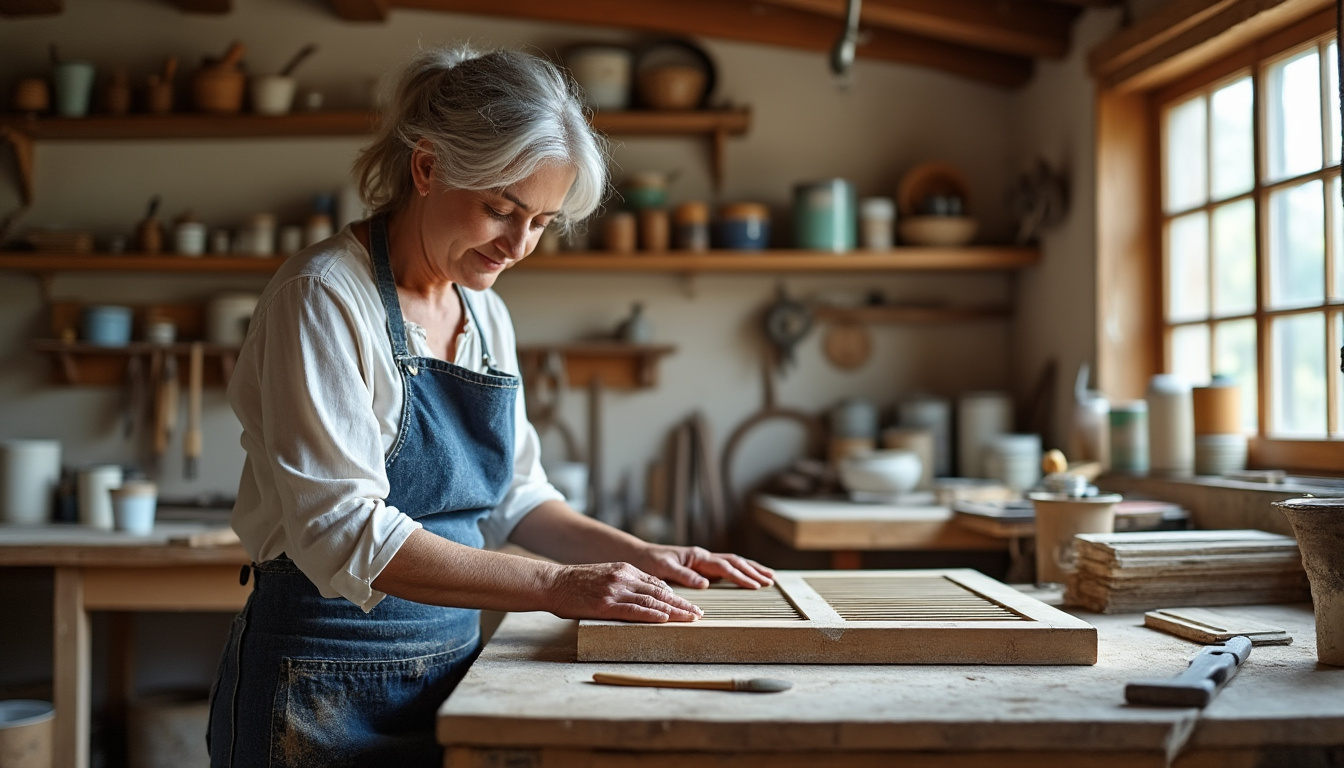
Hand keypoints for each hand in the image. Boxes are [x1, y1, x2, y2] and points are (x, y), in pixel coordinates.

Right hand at [545, 562, 702, 622]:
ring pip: (652, 601)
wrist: (553, 583)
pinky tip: (665, 619)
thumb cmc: (576, 583)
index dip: (675, 595)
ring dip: (674, 611)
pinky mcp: (605, 604)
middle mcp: (624, 577)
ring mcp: (615, 590)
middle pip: (659, 592)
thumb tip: (644, 598)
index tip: (688, 605)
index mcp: (625, 569)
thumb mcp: (605, 575)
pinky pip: (633, 610)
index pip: (657, 583)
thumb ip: (625, 583)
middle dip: (682, 604)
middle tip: (699, 613)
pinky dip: (651, 615)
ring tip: (691, 619)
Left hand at [636, 545, 774, 589]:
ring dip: (751, 568)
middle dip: (753, 571)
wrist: (640, 556)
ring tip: (768, 576)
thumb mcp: (663, 569)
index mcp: (697, 557)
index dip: (741, 576)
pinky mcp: (702, 566)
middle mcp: (703, 557)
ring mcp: (704, 560)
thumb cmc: (650, 562)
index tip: (756, 585)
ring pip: (733, 562)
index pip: (725, 567)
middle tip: (770, 581)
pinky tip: (749, 575)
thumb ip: (684, 576)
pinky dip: (740, 569)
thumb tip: (705, 584)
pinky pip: (726, 566)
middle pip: (735, 562)